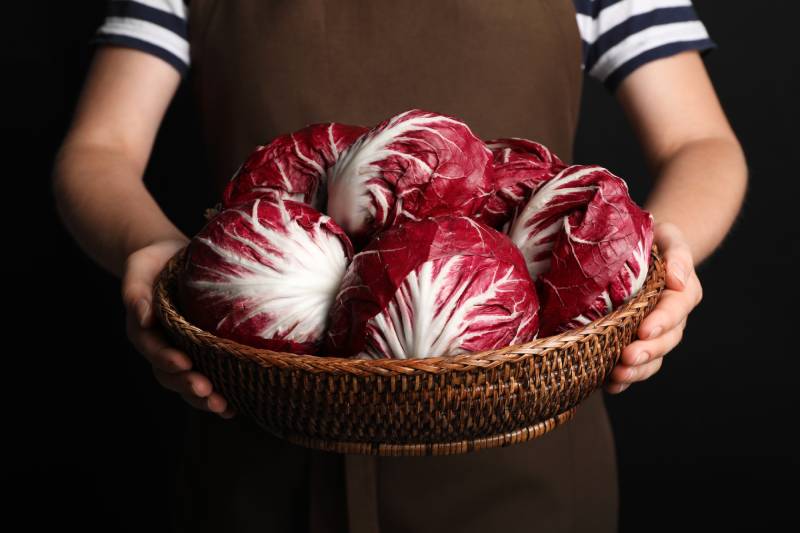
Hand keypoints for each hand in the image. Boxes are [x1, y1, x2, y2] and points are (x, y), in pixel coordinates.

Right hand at [121, 238, 236, 417]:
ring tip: (223, 408)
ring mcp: (181, 351)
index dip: (166, 359)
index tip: (184, 363)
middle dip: (188, 386)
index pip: (153, 348)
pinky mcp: (201, 352)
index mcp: (144, 329)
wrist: (170, 258)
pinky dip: (220, 392)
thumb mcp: (140, 268)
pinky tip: (235, 406)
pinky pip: (208, 375)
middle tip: (208, 393)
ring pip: (187, 382)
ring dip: (204, 398)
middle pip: (170, 374)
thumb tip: (143, 317)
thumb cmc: (153, 262)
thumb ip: (136, 293)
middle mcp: (161, 346)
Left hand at [605, 222, 702, 393]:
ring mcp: (654, 333)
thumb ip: (677, 254)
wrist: (643, 250)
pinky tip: (609, 386)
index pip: (675, 310)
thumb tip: (677, 280)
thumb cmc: (655, 240)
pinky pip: (636, 365)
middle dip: (647, 352)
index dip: (661, 322)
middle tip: (626, 358)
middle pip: (665, 340)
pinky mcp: (636, 341)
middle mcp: (671, 317)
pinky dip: (624, 379)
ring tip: (616, 376)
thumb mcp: (668, 236)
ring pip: (652, 358)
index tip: (644, 330)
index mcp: (681, 292)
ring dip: (636, 370)